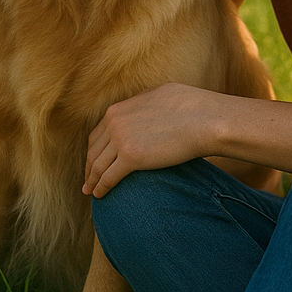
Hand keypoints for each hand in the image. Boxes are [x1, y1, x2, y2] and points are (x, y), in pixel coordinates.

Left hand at [83, 83, 216, 197]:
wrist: (203, 118)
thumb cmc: (190, 107)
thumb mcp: (157, 97)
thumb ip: (142, 106)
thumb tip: (143, 109)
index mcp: (118, 109)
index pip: (98, 133)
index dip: (94, 150)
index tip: (94, 160)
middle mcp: (114, 122)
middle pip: (94, 150)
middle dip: (89, 166)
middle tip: (87, 180)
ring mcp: (121, 140)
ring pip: (98, 165)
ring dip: (91, 180)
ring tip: (90, 191)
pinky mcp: (131, 158)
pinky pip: (108, 177)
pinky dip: (101, 188)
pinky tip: (99, 195)